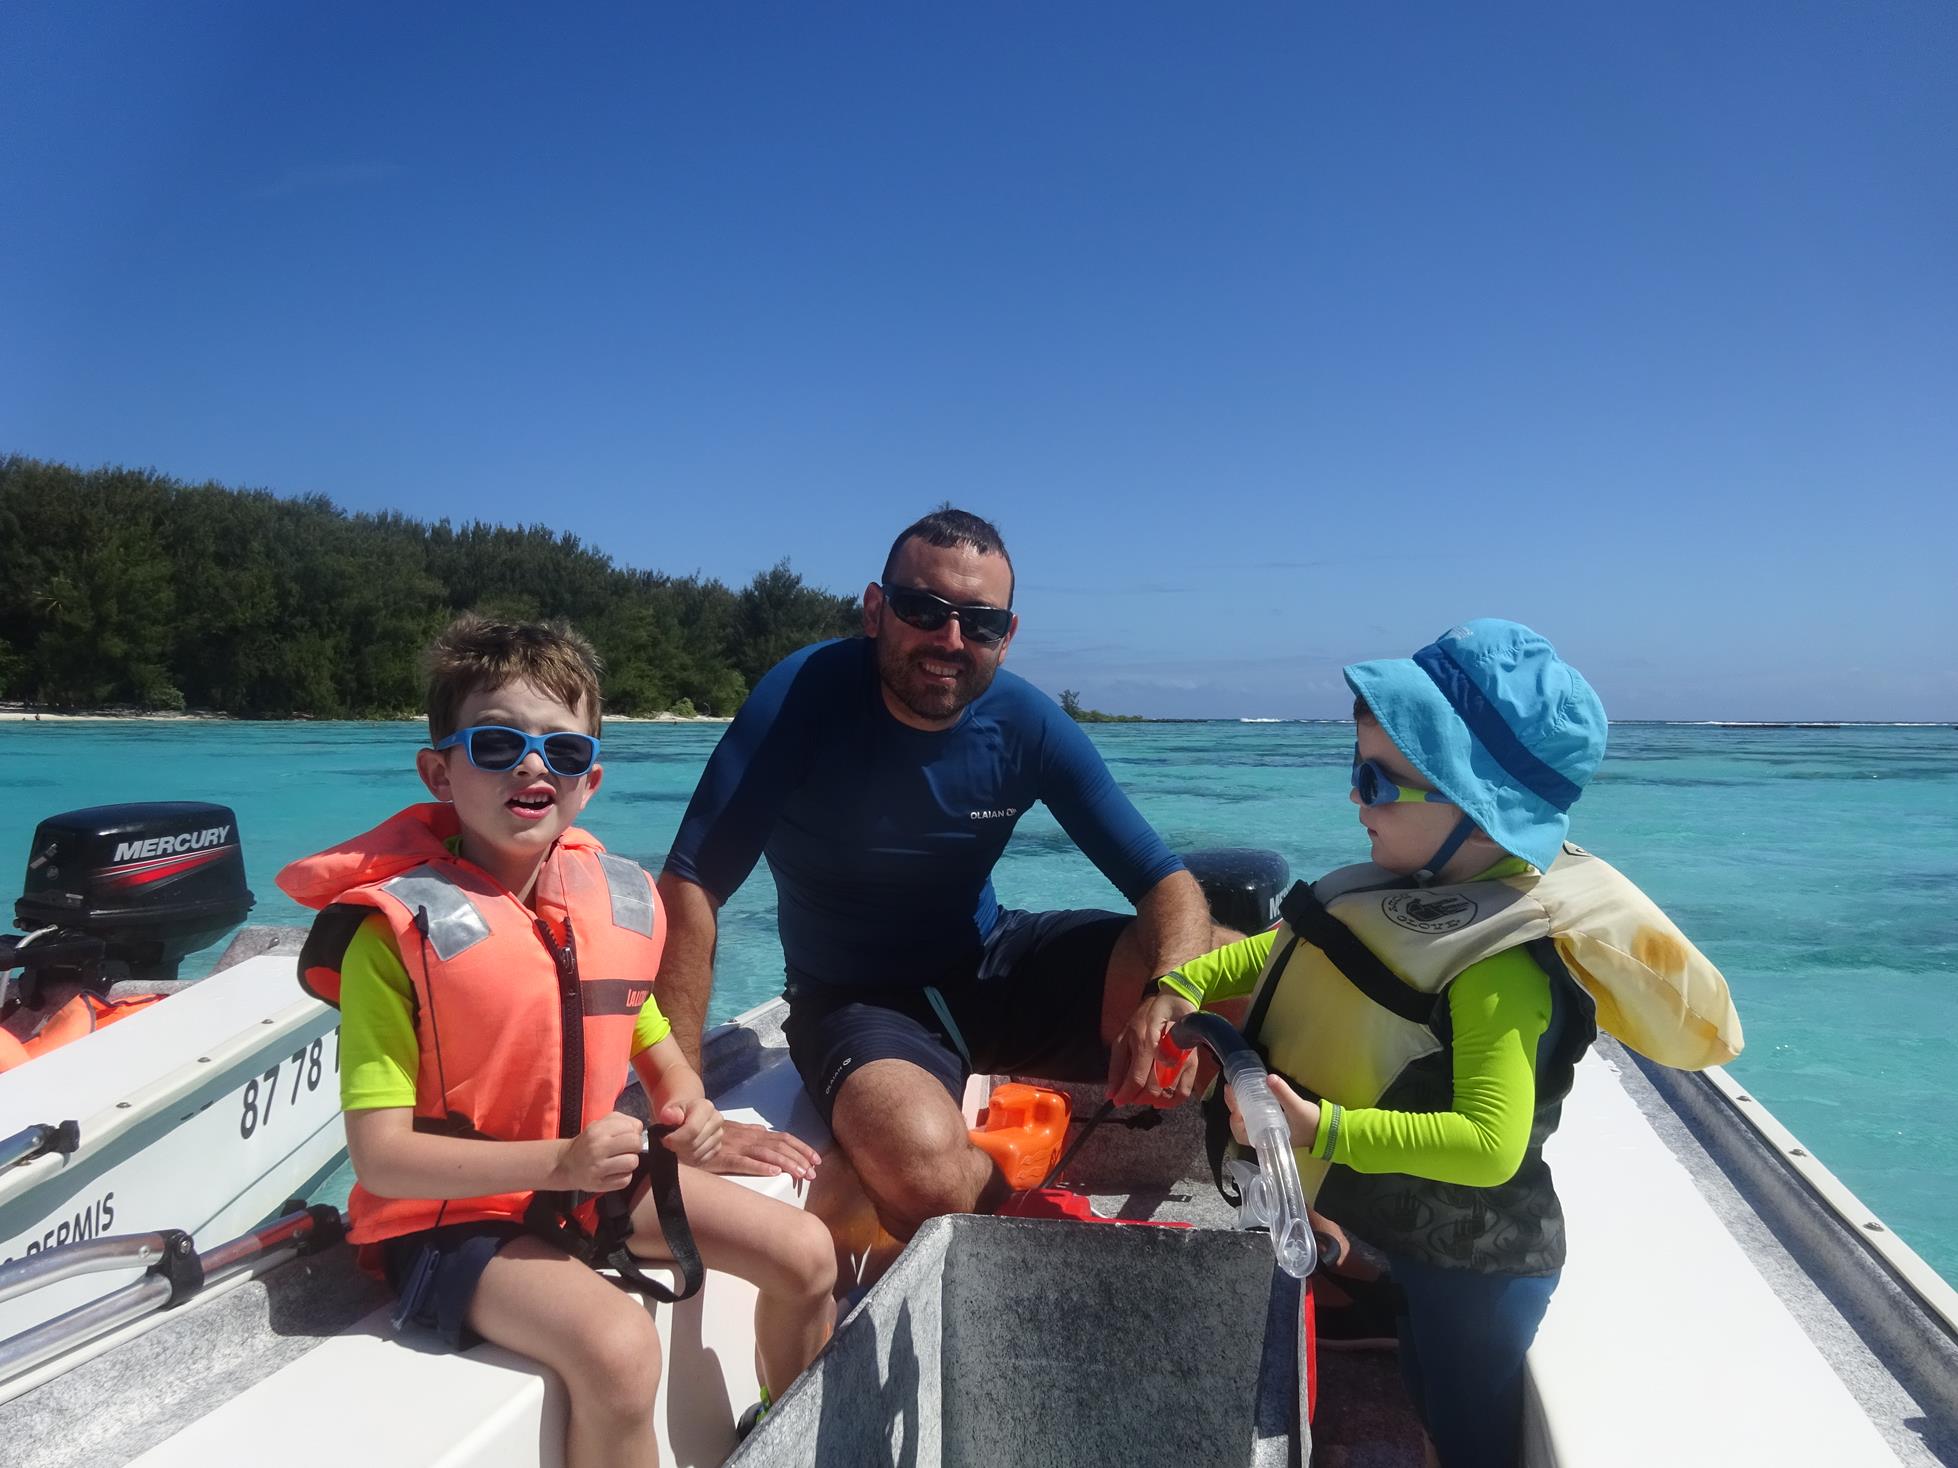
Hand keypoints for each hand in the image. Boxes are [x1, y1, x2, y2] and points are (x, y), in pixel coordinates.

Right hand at [552, 1111, 644, 1192]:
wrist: (566, 1165)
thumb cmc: (588, 1143)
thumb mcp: (599, 1124)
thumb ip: (620, 1121)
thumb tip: (639, 1128)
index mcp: (598, 1130)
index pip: (632, 1127)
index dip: (634, 1132)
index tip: (627, 1136)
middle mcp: (597, 1148)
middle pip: (635, 1144)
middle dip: (635, 1147)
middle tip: (626, 1150)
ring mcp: (598, 1168)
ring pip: (632, 1162)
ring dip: (630, 1162)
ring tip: (620, 1161)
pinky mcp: (600, 1185)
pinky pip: (625, 1180)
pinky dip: (623, 1176)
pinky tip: (614, 1172)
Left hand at [656, 1098, 724, 1168]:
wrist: (685, 1116)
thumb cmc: (677, 1113)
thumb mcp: (669, 1110)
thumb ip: (668, 1113)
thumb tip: (668, 1116)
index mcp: (706, 1107)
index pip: (692, 1130)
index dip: (675, 1139)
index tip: (665, 1139)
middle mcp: (717, 1120)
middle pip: (694, 1144)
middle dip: (677, 1147)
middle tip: (669, 1143)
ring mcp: (719, 1135)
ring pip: (696, 1155)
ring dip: (682, 1154)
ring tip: (676, 1145)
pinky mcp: (717, 1147)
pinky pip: (700, 1161)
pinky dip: (689, 1160)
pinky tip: (684, 1151)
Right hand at [699, 1118, 821, 1181]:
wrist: (682, 1130)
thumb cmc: (708, 1133)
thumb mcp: (731, 1129)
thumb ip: (748, 1131)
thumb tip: (764, 1131)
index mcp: (752, 1133)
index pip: (783, 1138)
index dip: (801, 1148)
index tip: (816, 1160)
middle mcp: (747, 1138)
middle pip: (780, 1146)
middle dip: (799, 1159)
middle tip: (813, 1173)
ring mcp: (735, 1147)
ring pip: (767, 1154)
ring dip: (787, 1163)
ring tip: (801, 1174)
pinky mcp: (722, 1159)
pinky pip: (743, 1162)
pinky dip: (760, 1167)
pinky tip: (774, 1173)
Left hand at [1107, 988, 1199, 1106]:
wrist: (1174, 1003)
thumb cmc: (1145, 1019)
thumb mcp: (1124, 1038)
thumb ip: (1117, 1067)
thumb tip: (1111, 1094)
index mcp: (1144, 1042)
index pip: (1136, 1079)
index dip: (1125, 1095)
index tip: (1117, 1102)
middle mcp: (1165, 1051)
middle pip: (1152, 1089)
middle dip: (1138, 1099)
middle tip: (1130, 1097)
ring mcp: (1181, 1058)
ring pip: (1167, 1093)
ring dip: (1152, 1100)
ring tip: (1143, 1096)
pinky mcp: (1193, 1063)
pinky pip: (1184, 1092)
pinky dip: (1172, 1102)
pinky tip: (1161, 1100)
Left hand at [1225, 1073, 1320, 1148]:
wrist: (1329, 1130)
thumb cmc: (1312, 1123)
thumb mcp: (1297, 1107)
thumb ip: (1283, 1093)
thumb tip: (1269, 1077)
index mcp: (1267, 1139)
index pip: (1242, 1135)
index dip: (1235, 1121)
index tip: (1234, 1104)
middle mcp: (1265, 1136)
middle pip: (1242, 1125)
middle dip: (1234, 1108)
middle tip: (1230, 1089)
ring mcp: (1269, 1129)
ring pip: (1247, 1120)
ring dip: (1240, 1106)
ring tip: (1236, 1089)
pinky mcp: (1274, 1122)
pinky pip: (1256, 1115)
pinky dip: (1250, 1105)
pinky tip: (1249, 1093)